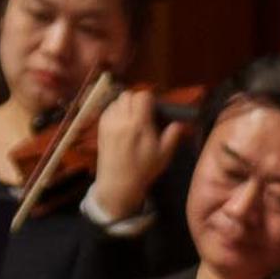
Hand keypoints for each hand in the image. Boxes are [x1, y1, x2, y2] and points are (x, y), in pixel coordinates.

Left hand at [81, 83, 182, 226]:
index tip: (155, 110)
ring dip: (126, 105)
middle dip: (138, 100)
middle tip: (145, 113)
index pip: (142, 96)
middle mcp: (121, 119)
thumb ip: (172, 135)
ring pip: (117, 100)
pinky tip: (122, 123)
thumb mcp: (164, 154)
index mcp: (138, 124)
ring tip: (133, 118)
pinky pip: (109, 109)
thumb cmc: (143, 169)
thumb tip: (179, 123)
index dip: (150, 100)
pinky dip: (116, 111)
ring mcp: (108, 122)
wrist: (118, 183)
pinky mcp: (100, 127)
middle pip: (128, 95)